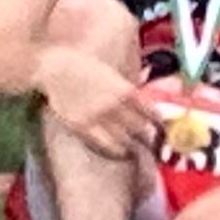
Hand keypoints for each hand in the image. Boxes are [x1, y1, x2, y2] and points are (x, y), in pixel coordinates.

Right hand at [36, 47, 155, 163]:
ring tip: (138, 153)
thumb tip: (145, 106)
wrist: (55, 68)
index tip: (164, 131)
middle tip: (154, 146)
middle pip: (140, 129)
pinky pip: (102, 145)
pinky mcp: (80, 127)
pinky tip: (119, 153)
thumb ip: (128, 91)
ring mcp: (97, 118)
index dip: (160, 124)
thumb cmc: (86, 67)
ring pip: (123, 141)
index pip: (151, 112)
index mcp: (125, 90)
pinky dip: (114, 151)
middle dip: (149, 139)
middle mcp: (113, 106)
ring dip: (133, 148)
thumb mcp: (114, 75)